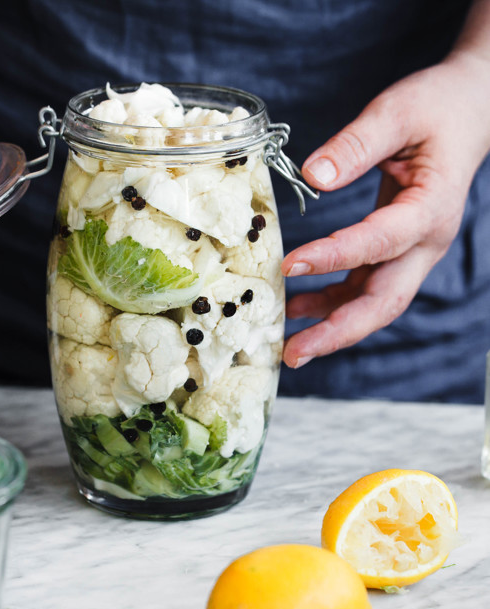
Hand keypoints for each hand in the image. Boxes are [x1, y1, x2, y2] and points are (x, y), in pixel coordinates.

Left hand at [281, 50, 489, 368]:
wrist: (468, 112)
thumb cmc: (437, 108)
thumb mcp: (397, 112)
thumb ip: (357, 143)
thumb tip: (315, 175)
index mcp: (430, 208)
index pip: (379, 242)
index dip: (334, 257)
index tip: (289, 266)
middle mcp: (425, 242)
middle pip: (384, 301)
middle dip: (338, 331)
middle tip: (294, 353)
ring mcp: (411, 252)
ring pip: (374, 304)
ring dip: (331, 327)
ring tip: (288, 345)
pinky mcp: (395, 252)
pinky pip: (363, 288)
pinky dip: (331, 302)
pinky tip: (297, 307)